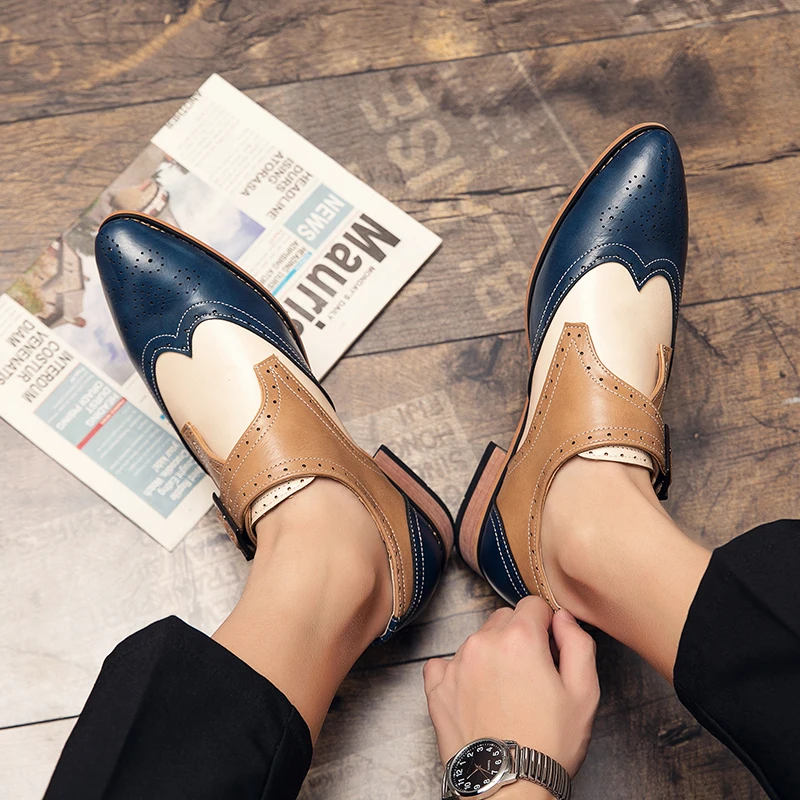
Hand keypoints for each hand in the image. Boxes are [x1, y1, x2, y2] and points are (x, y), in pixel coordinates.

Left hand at [423, 597, 599, 779]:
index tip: (549, 651)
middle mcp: (482, 643)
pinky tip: (475, 695)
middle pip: (504, 618)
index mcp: (519, 638)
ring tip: (505, 693)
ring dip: (491, 654)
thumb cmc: (548, 744)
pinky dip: (460, 672)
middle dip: (519, 637)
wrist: (509, 788)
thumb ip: (578, 643)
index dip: (546, 625)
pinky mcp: (436, 686)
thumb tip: (562, 618)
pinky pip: (445, 662)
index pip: (533, 605)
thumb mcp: (584, 693)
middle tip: (530, 675)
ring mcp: (455, 664)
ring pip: (478, 640)